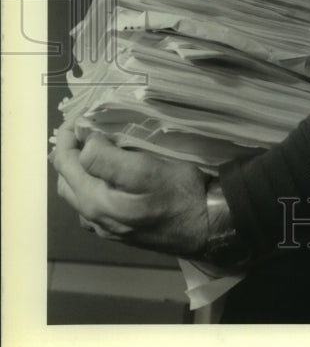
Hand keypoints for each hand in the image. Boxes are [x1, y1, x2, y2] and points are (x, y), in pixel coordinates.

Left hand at [51, 122, 208, 258]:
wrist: (208, 226)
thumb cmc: (179, 194)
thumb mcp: (144, 170)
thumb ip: (105, 159)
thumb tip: (86, 143)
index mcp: (94, 201)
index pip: (65, 163)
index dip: (67, 136)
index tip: (78, 116)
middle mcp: (93, 218)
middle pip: (66, 181)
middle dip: (69, 153)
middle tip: (84, 130)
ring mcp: (106, 228)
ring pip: (78, 195)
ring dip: (79, 170)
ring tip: (94, 148)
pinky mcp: (121, 230)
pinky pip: (93, 206)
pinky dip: (91, 186)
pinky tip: (108, 178)